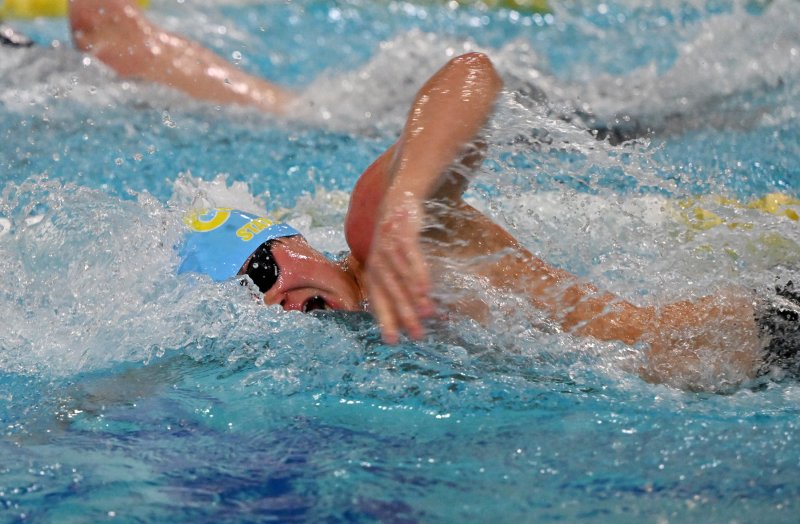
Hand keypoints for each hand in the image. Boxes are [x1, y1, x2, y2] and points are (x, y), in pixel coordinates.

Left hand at [364, 191, 435, 343]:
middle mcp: (377, 264)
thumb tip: (420, 313)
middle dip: (405, 316)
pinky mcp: (400, 235)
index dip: (386, 322)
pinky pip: (410, 258)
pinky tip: (426, 287)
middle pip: (392, 295)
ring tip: (427, 314)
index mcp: (374, 275)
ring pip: (401, 278)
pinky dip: (418, 273)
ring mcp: (388, 249)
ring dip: (414, 297)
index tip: (394, 342)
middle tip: (418, 335)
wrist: (396, 204)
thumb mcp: (393, 264)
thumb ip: (402, 287)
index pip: (379, 302)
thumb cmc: (397, 242)